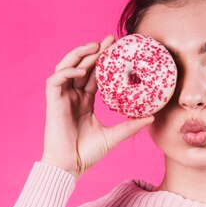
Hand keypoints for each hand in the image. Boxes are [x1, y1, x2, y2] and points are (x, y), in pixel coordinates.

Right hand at [42, 35, 154, 179]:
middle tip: (111, 40)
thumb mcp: (114, 136)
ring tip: (95, 48)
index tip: (118, 48)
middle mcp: (73, 95)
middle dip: (94, 50)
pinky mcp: (53, 102)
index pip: (94, 74)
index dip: (104, 60)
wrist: (70, 166)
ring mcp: (62, 97)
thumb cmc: (87, 154)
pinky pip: (56, 80)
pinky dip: (67, 72)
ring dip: (78, 55)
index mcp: (84, 101)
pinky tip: (81, 71)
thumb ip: (130, 126)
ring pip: (66, 67)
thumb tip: (152, 117)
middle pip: (81, 65)